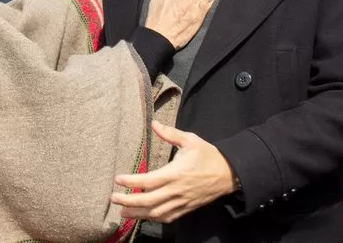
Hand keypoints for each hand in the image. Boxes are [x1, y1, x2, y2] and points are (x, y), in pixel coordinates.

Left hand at [111, 121, 237, 223]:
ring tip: (122, 211)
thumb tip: (154, 123)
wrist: (229, 173)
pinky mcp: (186, 208)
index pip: (149, 180)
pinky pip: (167, 217)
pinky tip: (143, 216)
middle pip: (149, 200)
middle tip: (114, 198)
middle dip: (129, 201)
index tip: (118, 180)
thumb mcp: (190, 140)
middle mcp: (177, 190)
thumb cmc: (208, 155)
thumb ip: (170, 134)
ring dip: (138, 213)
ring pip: (156, 212)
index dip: (132, 181)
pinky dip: (153, 218)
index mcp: (176, 173)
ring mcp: (181, 202)